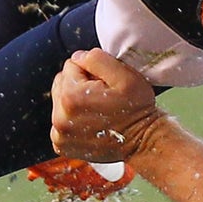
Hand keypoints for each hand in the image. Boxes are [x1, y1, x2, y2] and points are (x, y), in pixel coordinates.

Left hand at [50, 49, 160, 163]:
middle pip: (61, 83)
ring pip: (59, 101)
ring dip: (76, 100)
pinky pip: (61, 119)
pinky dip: (74, 118)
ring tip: (99, 108)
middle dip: (80, 84)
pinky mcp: (61, 144)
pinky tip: (92, 121)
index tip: (105, 83)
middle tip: (102, 94)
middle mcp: (60, 117)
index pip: (71, 65)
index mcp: (72, 97)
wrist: (143, 140)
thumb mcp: (125, 75)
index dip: (91, 70)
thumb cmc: (137, 108)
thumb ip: (97, 59)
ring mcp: (59, 133)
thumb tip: (78, 57)